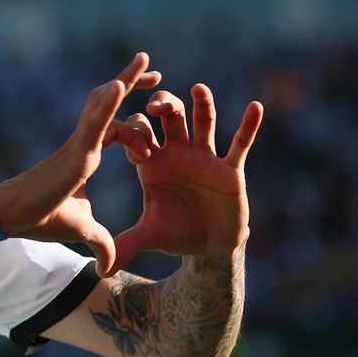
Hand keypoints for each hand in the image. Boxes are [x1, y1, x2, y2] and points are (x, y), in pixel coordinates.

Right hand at [0, 52, 159, 270]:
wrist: (13, 218)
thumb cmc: (40, 219)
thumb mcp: (82, 230)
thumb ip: (100, 241)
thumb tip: (108, 266)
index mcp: (86, 156)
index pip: (114, 127)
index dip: (132, 117)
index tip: (151, 112)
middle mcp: (84, 144)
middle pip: (110, 105)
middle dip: (132, 84)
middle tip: (156, 72)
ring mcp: (80, 145)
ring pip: (104, 104)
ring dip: (126, 80)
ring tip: (147, 60)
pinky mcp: (76, 152)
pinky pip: (96, 122)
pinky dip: (110, 103)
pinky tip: (124, 83)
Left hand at [104, 84, 263, 276]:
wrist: (209, 247)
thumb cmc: (177, 234)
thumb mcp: (149, 237)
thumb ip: (126, 244)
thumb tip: (101, 267)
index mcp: (152, 162)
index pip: (139, 135)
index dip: (134, 136)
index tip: (135, 152)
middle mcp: (178, 153)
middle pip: (169, 117)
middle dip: (163, 106)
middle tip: (155, 105)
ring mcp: (204, 157)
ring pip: (203, 122)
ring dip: (202, 105)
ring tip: (198, 89)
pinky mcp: (230, 169)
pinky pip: (240, 143)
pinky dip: (249, 125)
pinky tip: (256, 107)